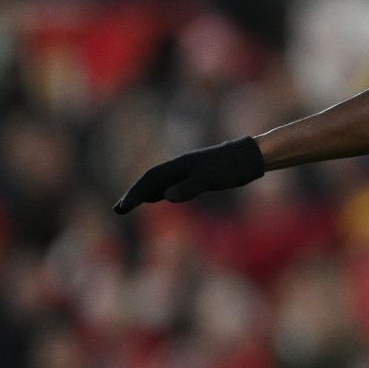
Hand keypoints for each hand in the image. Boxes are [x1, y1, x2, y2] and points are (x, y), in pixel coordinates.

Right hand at [113, 136, 264, 212]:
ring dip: (145, 193)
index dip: (135, 193)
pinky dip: (160, 191)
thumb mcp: (210, 179)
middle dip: (134, 194)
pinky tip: (159, 197)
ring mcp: (189, 169)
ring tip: (130, 205)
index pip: (150, 179)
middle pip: (151, 180)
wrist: (250, 157)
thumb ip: (188, 187)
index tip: (122, 207)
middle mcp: (180, 166)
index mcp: (180, 166)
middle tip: (118, 210)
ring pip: (160, 182)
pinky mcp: (198, 174)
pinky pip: (172, 183)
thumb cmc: (231, 168)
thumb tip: (165, 197)